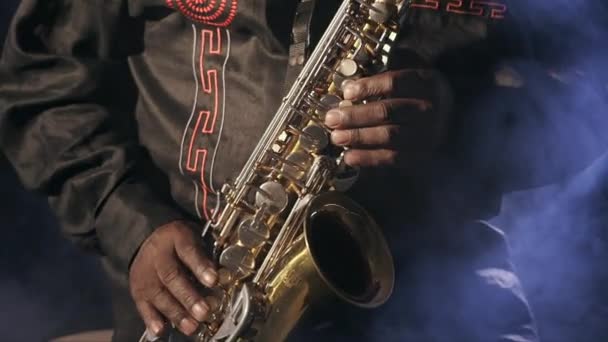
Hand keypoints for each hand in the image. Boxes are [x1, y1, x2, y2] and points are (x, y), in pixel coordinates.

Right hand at [129, 221, 216, 335]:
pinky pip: (143, 305)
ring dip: (175, 313)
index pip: (188, 250)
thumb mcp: (195, 239)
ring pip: (158, 293)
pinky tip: (161, 330)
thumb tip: (223, 280)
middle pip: (171, 276)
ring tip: (191, 326)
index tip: (213, 280)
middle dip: (188, 297)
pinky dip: (152, 319)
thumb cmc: (179, 243)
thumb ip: (207, 258)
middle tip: (204, 312)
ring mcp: (144, 273)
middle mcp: (157, 255)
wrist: (148, 239)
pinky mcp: (137, 289)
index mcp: (176, 237)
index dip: (200, 266)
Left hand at [325, 69, 450, 168]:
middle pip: (388, 111)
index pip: (395, 82)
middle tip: (331, 119)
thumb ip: (389, 73)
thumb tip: (349, 82)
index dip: (368, 87)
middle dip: (355, 116)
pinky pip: (393, 159)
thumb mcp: (415, 74)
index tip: (346, 92)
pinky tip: (349, 157)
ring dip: (358, 137)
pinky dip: (369, 159)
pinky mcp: (422, 156)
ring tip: (337, 137)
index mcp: (428, 82)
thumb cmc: (423, 95)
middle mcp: (430, 109)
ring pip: (389, 136)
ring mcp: (428, 135)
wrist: (454, 122)